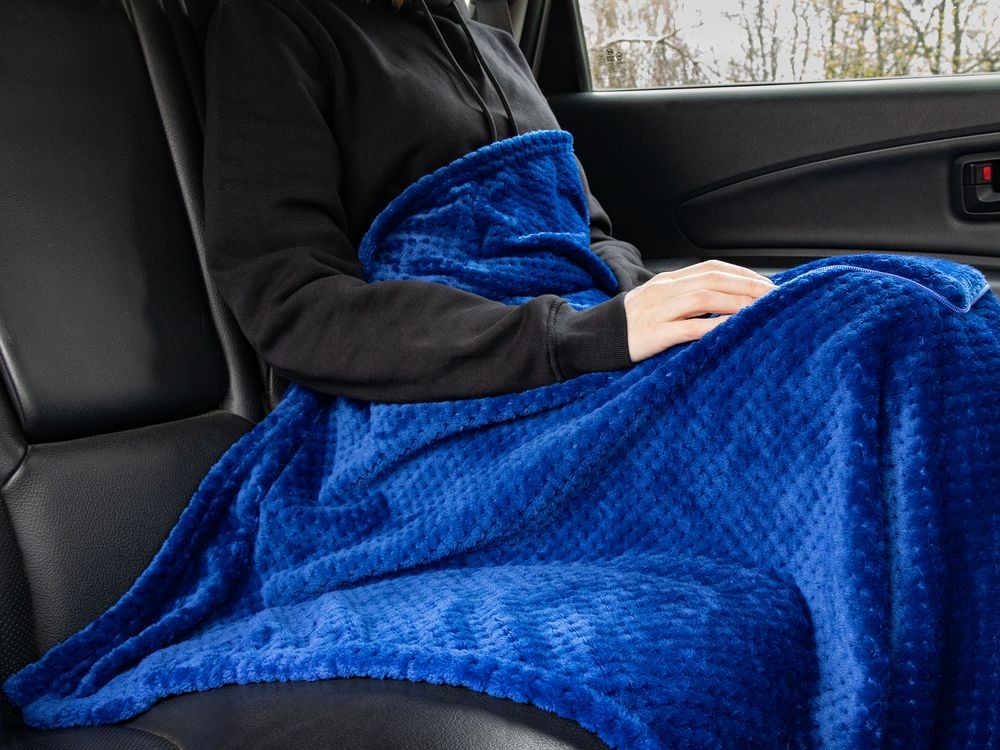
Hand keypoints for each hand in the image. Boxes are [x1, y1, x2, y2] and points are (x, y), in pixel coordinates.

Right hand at [623, 259, 776, 362]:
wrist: (591, 339)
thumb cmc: (628, 326)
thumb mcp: (656, 303)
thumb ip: (684, 299)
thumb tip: (721, 302)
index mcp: (667, 281)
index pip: (711, 268)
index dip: (742, 274)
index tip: (767, 286)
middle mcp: (664, 290)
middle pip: (713, 280)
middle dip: (747, 287)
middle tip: (774, 298)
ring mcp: (658, 311)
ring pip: (705, 298)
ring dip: (737, 303)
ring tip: (761, 312)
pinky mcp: (653, 334)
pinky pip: (690, 327)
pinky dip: (716, 327)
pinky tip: (734, 330)